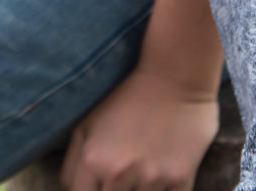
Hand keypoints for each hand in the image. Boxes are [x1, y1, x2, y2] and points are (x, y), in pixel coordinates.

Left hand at [60, 69, 218, 190]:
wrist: (175, 76)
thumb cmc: (126, 98)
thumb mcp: (87, 125)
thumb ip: (74, 164)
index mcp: (93, 160)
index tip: (100, 183)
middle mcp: (120, 173)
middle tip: (123, 173)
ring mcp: (152, 178)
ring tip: (143, 172)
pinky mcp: (182, 179)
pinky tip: (161, 178)